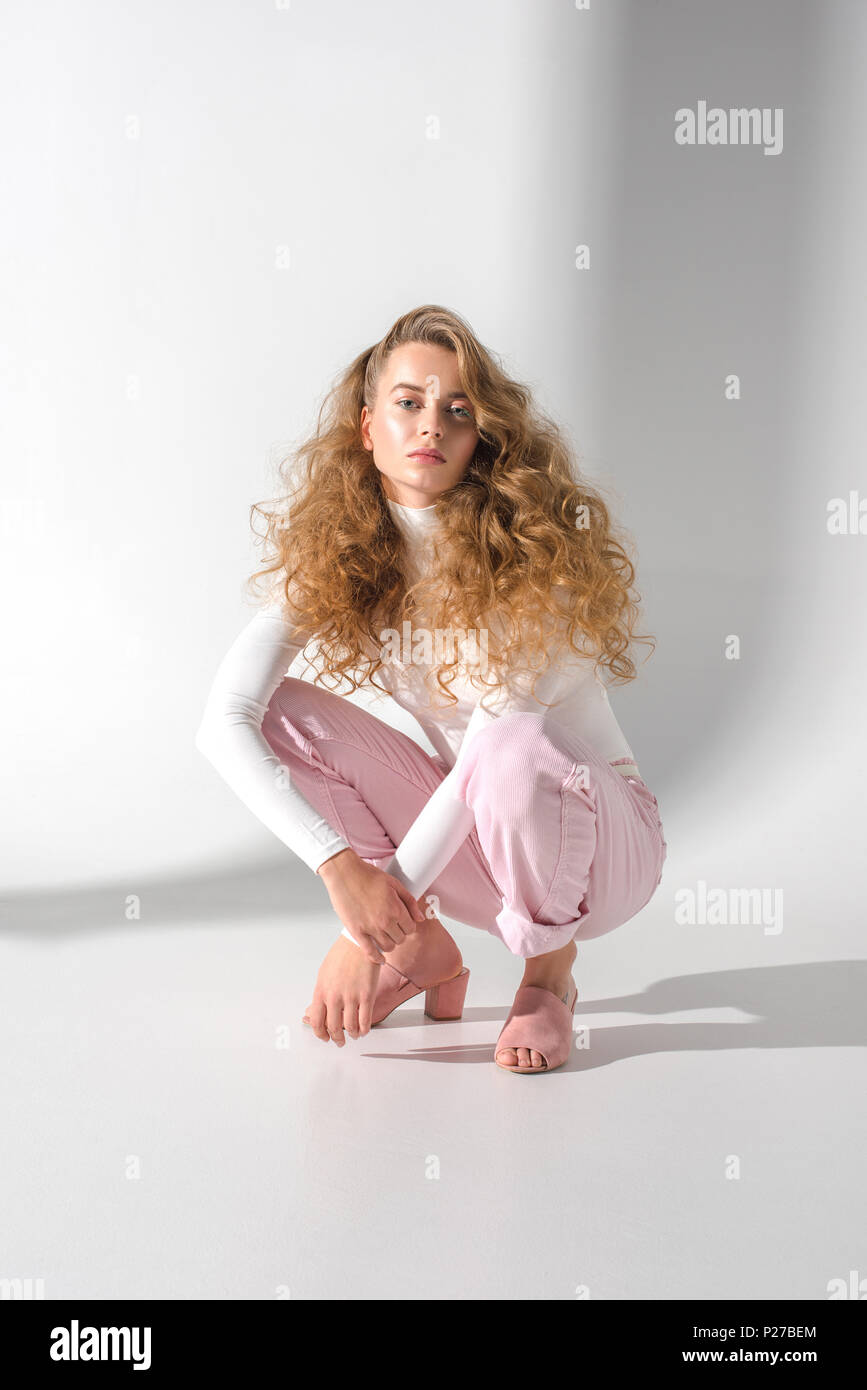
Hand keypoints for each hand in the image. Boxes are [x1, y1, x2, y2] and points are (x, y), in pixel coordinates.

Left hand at [302, 935, 382, 1044]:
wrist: (358, 943)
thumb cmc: (341, 956)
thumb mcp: (323, 974)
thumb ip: (320, 995)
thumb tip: (313, 1011)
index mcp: (321, 991)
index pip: (316, 1021)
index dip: (320, 1033)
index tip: (324, 1037)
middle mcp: (334, 996)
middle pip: (333, 1027)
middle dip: (336, 1038)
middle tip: (339, 1041)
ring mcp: (351, 997)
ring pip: (350, 1027)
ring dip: (352, 1035)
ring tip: (353, 1035)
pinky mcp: (366, 995)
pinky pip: (365, 1020)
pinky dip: (364, 1029)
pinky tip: (363, 1030)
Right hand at [316, 849, 425, 963]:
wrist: (345, 873)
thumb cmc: (368, 875)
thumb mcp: (394, 884)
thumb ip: (410, 902)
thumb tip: (420, 918)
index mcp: (396, 908)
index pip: (411, 928)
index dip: (408, 926)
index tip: (403, 924)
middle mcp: (385, 921)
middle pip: (400, 939)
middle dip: (399, 934)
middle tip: (393, 929)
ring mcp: (370, 928)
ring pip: (388, 947)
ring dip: (389, 944)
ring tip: (385, 937)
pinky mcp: (356, 932)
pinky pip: (370, 952)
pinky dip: (377, 958)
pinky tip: (380, 958)